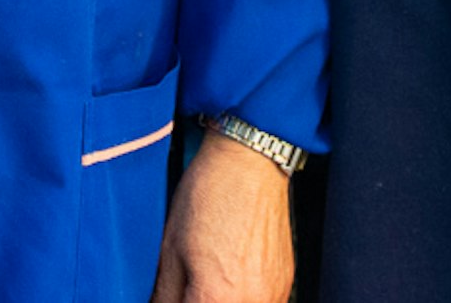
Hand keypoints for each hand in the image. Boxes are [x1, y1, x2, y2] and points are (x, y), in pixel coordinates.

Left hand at [151, 133, 290, 302]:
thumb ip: (165, 299)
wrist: (249, 162)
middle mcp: (253, 302)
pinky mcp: (285, 282)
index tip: (172, 299)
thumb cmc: (211, 194)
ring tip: (208, 285)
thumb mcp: (170, 252)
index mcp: (219, 298)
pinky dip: (242, 299)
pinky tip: (229, 280)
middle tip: (187, 292)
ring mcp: (274, 294)